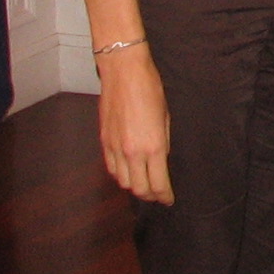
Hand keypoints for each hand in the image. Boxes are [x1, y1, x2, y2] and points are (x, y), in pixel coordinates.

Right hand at [97, 46, 173, 203]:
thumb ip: (163, 143)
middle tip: (158, 195)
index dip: (164, 196)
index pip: (158, 183)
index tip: (169, 200)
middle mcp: (132, 153)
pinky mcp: (103, 142)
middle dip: (150, 195)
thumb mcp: (167, 117)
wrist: (124, 74)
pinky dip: (120, 175)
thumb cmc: (151, 90)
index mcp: (153, 147)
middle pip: (139, 188)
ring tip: (144, 184)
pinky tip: (128, 172)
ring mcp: (115, 149)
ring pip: (122, 181)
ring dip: (134, 186)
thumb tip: (161, 159)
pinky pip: (111, 168)